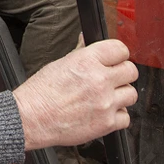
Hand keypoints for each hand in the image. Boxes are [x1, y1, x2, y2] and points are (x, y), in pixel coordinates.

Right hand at [12, 39, 137, 149]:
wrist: (31, 118)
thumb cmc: (40, 93)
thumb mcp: (59, 64)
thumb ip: (80, 52)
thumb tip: (86, 39)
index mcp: (87, 61)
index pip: (120, 49)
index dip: (117, 55)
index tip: (114, 60)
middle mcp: (99, 80)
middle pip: (131, 71)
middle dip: (121, 74)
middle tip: (111, 79)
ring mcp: (105, 102)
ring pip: (131, 94)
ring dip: (120, 95)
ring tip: (105, 97)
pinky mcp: (107, 123)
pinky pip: (126, 117)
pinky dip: (117, 116)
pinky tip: (103, 112)